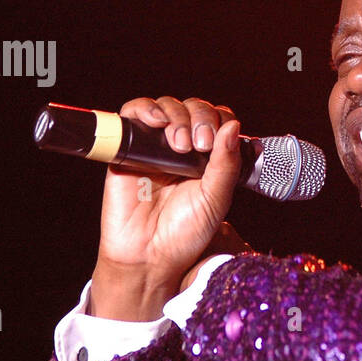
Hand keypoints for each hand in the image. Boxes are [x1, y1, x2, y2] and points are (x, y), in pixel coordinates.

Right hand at [89, 96, 241, 320]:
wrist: (148, 254)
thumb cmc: (184, 233)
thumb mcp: (216, 199)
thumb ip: (226, 164)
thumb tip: (233, 125)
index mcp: (208, 159)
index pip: (218, 120)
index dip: (219, 121)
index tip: (216, 143)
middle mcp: (183, 148)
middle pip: (194, 108)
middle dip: (200, 118)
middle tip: (199, 144)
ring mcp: (155, 146)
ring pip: (167, 106)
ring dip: (177, 116)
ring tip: (179, 143)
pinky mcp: (128, 148)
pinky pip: (133, 113)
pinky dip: (145, 108)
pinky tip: (156, 121)